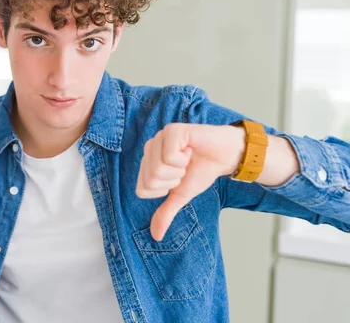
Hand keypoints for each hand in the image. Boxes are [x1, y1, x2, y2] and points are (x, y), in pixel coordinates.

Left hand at [136, 123, 244, 240]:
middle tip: (185, 168)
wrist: (225, 156)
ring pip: (158, 169)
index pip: (142, 189)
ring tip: (188, 159)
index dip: (164, 190)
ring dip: (179, 170)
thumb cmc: (202, 170)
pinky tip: (190, 150)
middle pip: (150, 180)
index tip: (178, 179)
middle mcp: (150, 147)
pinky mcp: (172, 131)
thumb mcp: (181, 195)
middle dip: (173, 181)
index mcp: (147, 162)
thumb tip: (156, 236)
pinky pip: (169, 157)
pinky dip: (184, 159)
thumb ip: (166, 212)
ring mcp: (160, 137)